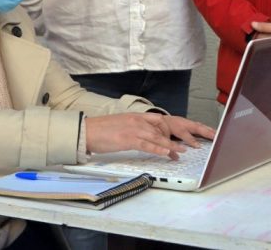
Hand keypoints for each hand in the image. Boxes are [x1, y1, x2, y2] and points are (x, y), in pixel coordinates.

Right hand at [85, 113, 211, 159]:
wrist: (86, 131)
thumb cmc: (100, 130)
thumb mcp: (119, 124)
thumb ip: (132, 128)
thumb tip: (141, 136)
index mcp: (134, 116)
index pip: (157, 120)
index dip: (169, 129)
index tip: (176, 137)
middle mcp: (136, 121)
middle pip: (161, 129)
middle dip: (174, 138)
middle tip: (185, 147)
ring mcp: (132, 129)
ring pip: (157, 138)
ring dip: (171, 145)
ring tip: (181, 151)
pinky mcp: (128, 139)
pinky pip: (147, 145)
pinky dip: (158, 149)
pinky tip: (167, 153)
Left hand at [163, 116, 214, 148]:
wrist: (161, 119)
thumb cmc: (163, 127)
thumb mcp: (163, 137)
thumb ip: (170, 148)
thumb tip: (176, 158)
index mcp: (175, 126)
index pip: (183, 133)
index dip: (191, 140)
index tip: (198, 146)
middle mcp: (183, 123)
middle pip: (196, 127)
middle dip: (206, 132)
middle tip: (215, 137)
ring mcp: (188, 122)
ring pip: (200, 126)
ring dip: (209, 130)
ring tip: (218, 135)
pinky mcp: (191, 123)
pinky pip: (201, 126)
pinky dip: (208, 129)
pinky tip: (213, 132)